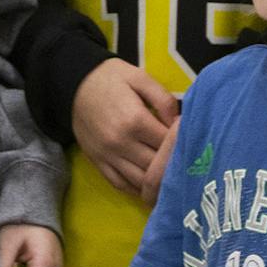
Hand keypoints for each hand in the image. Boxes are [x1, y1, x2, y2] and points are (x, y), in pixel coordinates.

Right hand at [71, 60, 177, 197]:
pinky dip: (137, 189)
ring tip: (172, 179)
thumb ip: (164, 100)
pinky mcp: (98, 163)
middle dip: (173, 167)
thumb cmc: (111, 78)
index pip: (168, 144)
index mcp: (135, 120)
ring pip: (141, 181)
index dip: (183, 145)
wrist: (72, 84)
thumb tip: (181, 123)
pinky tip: (150, 186)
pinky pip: (121, 185)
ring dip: (158, 183)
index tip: (193, 143)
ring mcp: (108, 156)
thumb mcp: (140, 77)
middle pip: (157, 167)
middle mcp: (121, 143)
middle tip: (186, 164)